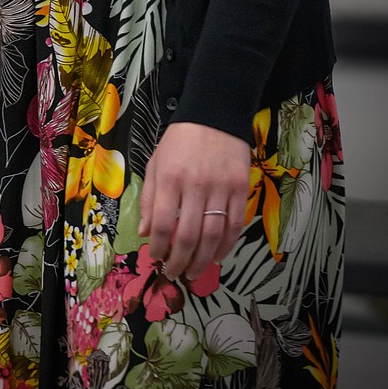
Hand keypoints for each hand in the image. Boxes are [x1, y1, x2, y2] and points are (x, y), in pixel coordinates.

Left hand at [138, 120, 249, 280]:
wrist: (214, 115)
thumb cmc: (180, 141)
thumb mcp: (155, 163)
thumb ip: (149, 198)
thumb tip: (147, 233)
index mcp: (170, 178)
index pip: (163, 224)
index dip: (159, 248)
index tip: (156, 258)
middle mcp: (195, 185)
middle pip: (188, 236)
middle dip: (179, 262)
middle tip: (173, 273)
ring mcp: (221, 188)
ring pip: (213, 236)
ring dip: (202, 261)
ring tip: (193, 272)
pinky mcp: (241, 189)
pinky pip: (235, 226)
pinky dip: (226, 247)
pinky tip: (216, 256)